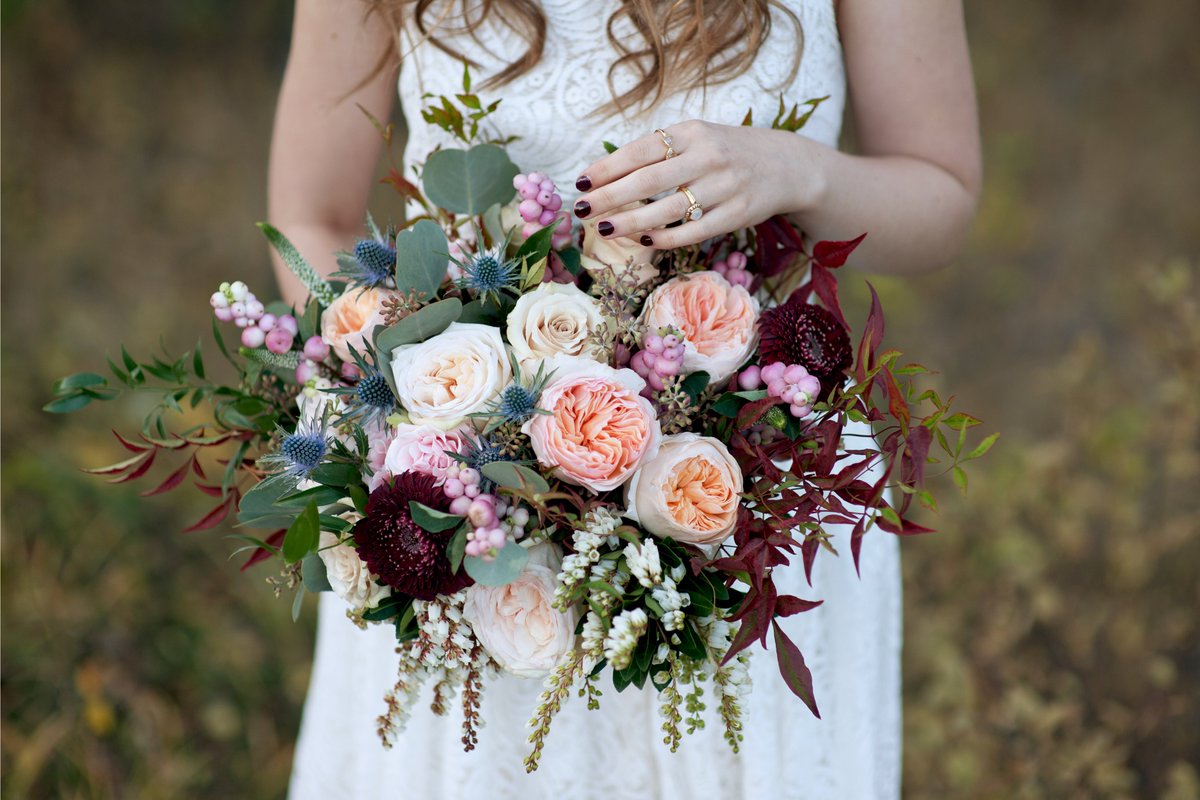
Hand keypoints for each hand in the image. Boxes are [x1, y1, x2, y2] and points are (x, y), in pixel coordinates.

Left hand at [571, 120, 820, 249]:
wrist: (786, 165)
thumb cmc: (727, 153)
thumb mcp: (697, 139)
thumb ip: (659, 152)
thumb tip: (605, 174)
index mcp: (692, 132)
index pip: (640, 150)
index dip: (607, 167)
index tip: (579, 182)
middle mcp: (707, 156)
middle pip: (647, 181)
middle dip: (609, 197)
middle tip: (581, 211)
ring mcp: (724, 186)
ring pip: (667, 210)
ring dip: (631, 221)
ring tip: (605, 228)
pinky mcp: (737, 214)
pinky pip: (694, 231)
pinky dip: (666, 237)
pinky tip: (644, 240)